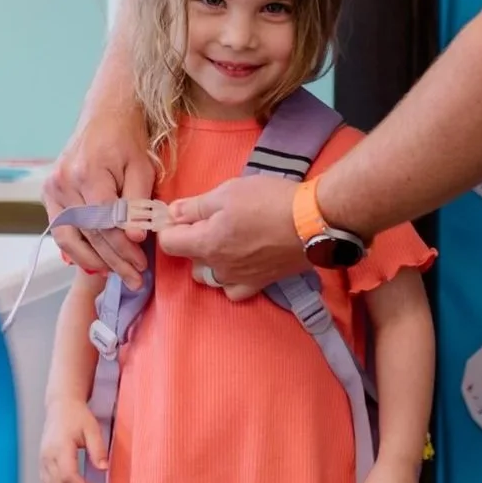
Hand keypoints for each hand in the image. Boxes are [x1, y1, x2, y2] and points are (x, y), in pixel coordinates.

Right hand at [37, 401, 107, 482]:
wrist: (61, 406)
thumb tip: (104, 468)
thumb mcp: (93, 429)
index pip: (68, 476)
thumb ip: (98, 450)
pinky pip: (46, 482)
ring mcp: (42, 459)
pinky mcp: (42, 461)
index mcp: (60, 447)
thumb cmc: (76, 415)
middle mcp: (48, 455)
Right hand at [46, 100, 153, 287]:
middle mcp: (65, 181)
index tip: (141, 265)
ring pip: (70, 236)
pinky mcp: (48, 191)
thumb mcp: (142, 167)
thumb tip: (134, 237)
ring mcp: (53, 187)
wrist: (104, 114)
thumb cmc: (127, 140)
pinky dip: (75, 248)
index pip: (106, 223)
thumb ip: (137, 203)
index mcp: (89, 173)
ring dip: (92, 260)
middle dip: (113, 260)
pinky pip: (60, 228)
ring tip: (114, 275)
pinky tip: (94, 260)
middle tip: (134, 278)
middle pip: (90, 232)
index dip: (123, 248)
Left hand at [156, 175, 309, 289]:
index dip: (170, 226)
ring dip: (211, 261)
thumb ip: (195, 206)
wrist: (313, 222)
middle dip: (192, 242)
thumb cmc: (269, 202)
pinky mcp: (260, 284)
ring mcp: (239, 279)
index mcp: (206, 244)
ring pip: (210, 277)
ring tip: (227, 241)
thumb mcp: (227, 192)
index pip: (168, 243)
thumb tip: (172, 213)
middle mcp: (218, 267)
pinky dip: (230, 279)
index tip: (183, 214)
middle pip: (189, 261)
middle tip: (212, 220)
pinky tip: (239, 264)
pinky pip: (233, 290)